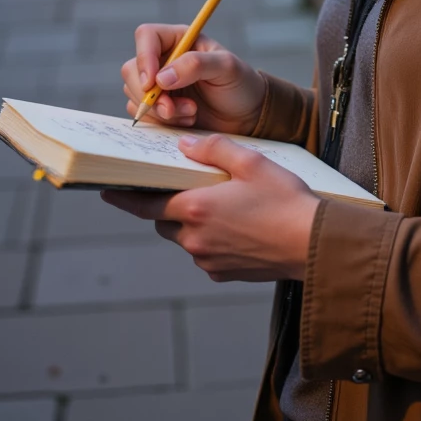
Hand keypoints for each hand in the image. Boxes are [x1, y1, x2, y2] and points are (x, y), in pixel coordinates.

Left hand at [102, 133, 318, 280]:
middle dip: (167, 205)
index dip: (124, 198)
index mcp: (195, 208)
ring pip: (186, 237)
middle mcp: (194, 238)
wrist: (315, 245)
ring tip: (218, 204)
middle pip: (165, 221)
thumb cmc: (286, 200)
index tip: (105, 190)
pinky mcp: (223, 273)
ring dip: (192, 222)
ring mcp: (208, 260)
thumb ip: (213, 149)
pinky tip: (237, 226)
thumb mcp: (251, 162)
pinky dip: (211, 239)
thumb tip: (183, 146)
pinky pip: (206, 254)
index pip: (145, 205)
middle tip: (180, 187)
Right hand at [121, 24, 266, 133]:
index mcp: (179, 40)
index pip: (146, 36)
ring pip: (134, 95)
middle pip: (132, 70)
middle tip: (172, 109)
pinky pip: (144, 115)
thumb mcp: (226, 68)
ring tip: (192, 113)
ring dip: (160, 111)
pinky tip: (188, 120)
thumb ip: (195, 65)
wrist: (247, 116)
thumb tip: (161, 78)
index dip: (144, 58)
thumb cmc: (241, 85)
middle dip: (150, 94)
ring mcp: (159, 85)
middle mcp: (164, 59)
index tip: (152, 83)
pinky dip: (162, 122)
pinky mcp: (159, 107)